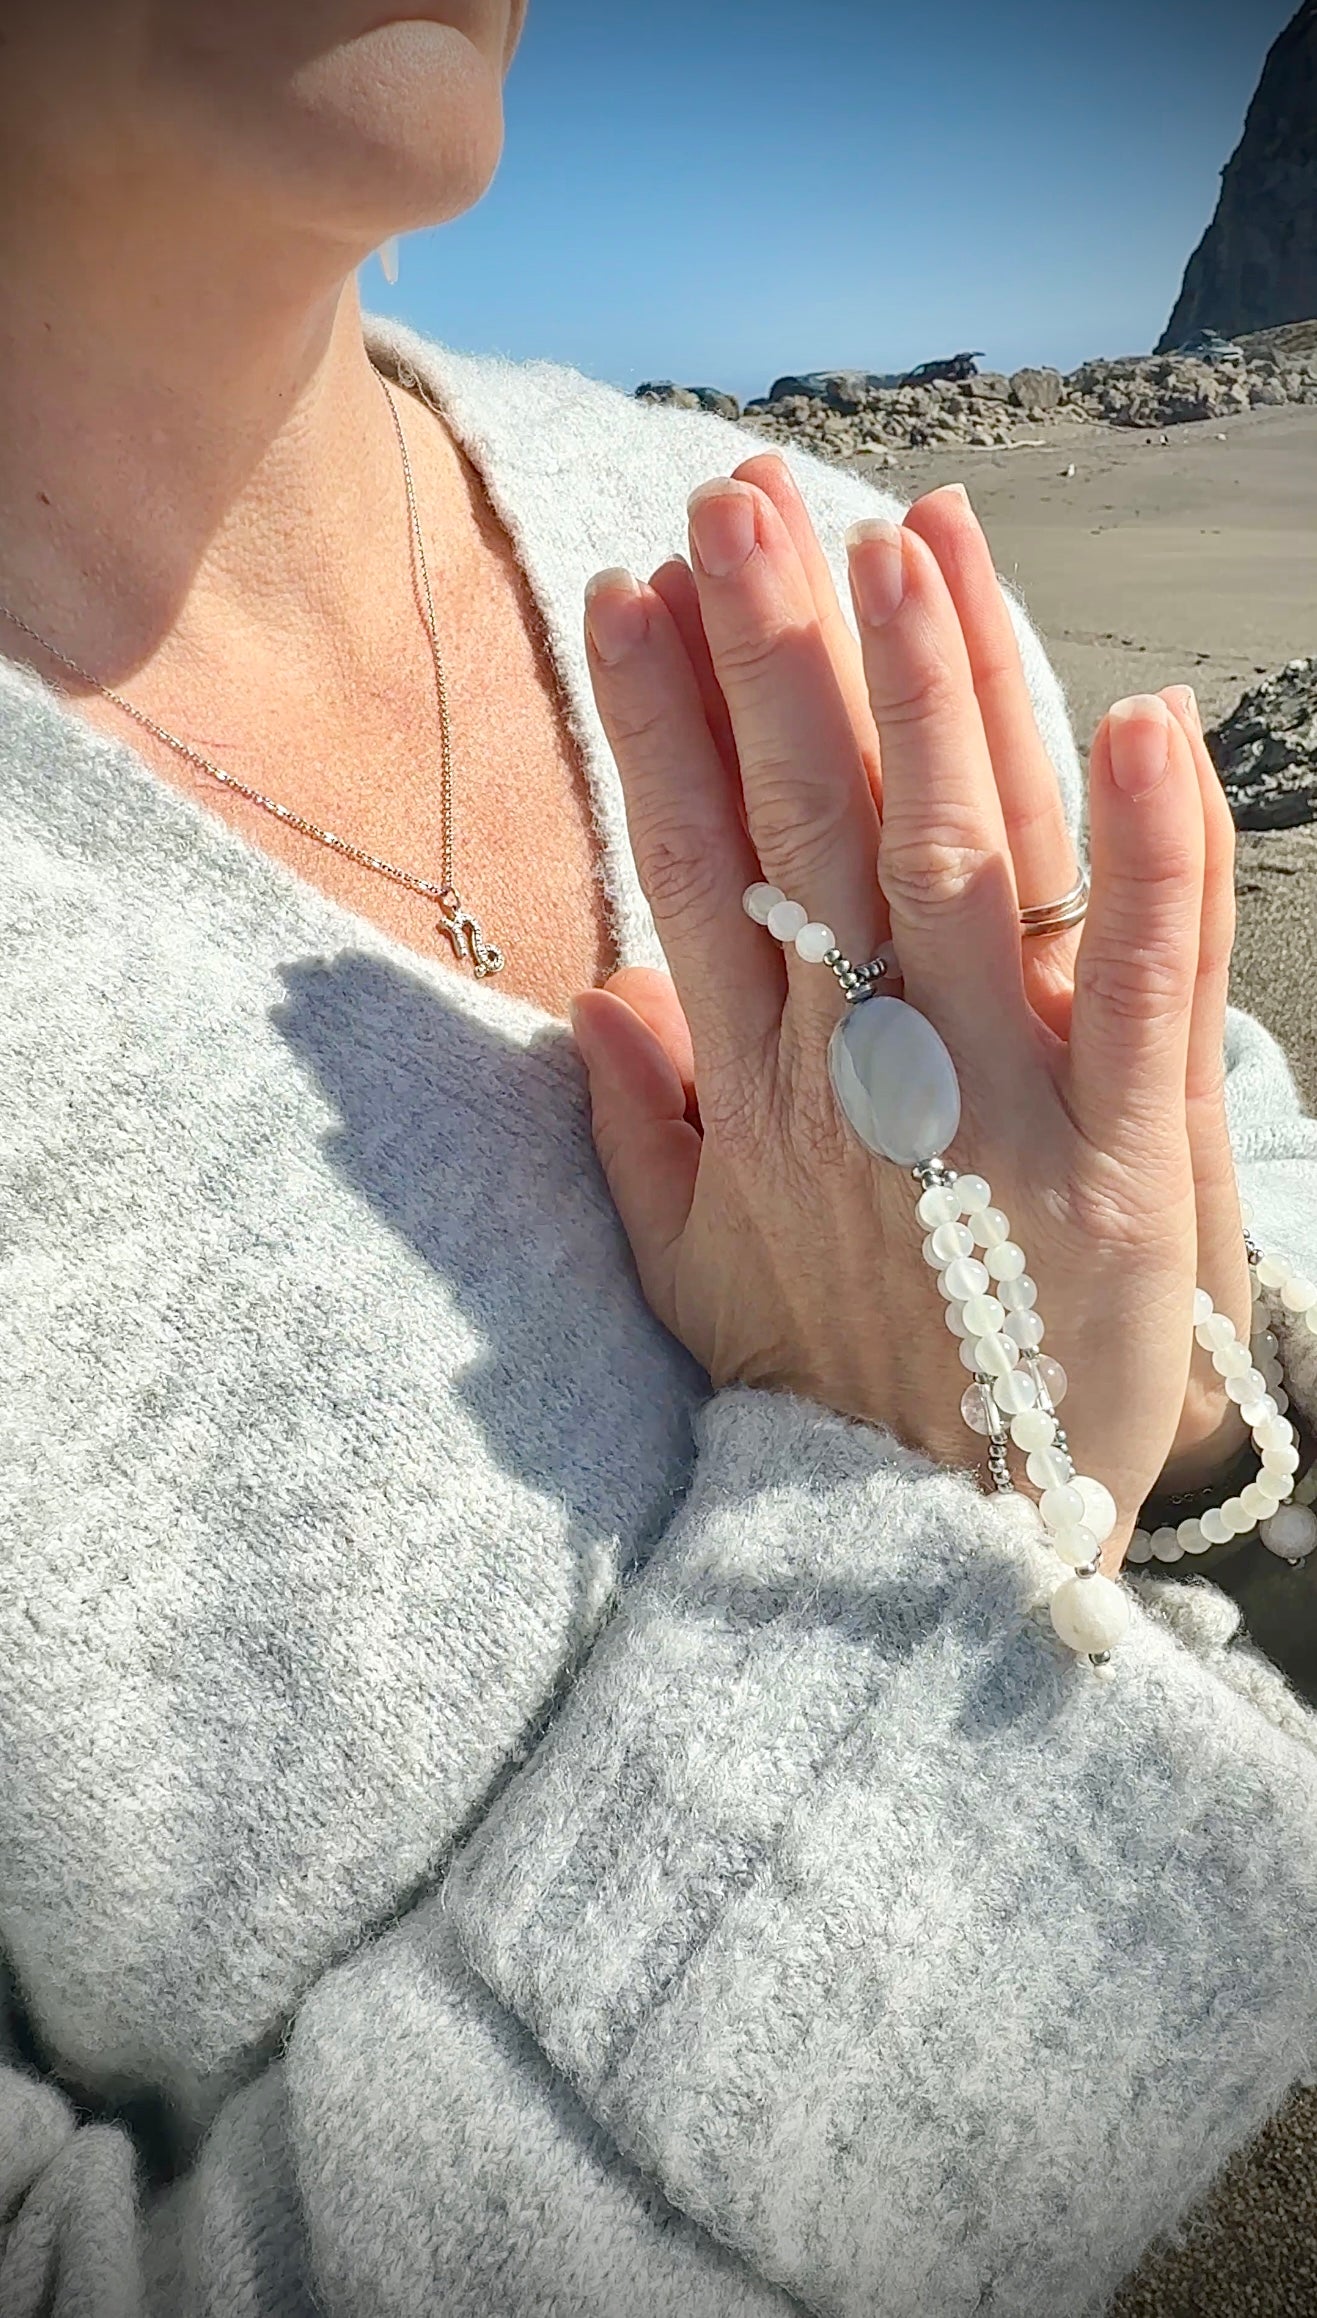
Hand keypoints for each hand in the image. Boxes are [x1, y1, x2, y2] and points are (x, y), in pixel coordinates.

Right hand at [572, 459, 1243, 1562]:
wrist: (951, 1553)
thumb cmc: (825, 1402)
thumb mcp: (692, 1277)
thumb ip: (640, 1134)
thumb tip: (603, 994)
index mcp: (758, 1100)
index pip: (694, 873)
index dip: (662, 728)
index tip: (630, 598)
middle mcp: (865, 1079)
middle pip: (814, 831)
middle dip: (776, 655)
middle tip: (741, 504)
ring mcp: (996, 1107)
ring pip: (963, 866)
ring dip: (937, 695)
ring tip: (902, 543)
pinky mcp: (1124, 1156)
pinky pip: (1142, 981)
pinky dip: (1147, 852)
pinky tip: (1142, 718)